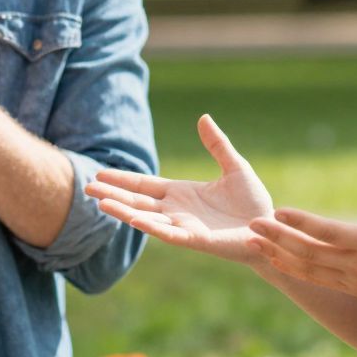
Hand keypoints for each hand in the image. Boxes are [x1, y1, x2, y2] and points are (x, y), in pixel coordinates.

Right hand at [86, 114, 272, 262]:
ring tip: (99, 201)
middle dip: (112, 193)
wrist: (270, 228)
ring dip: (122, 210)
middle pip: (136, 200)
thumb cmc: (254, 202)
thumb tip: (203, 118)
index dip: (122, 179)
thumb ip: (217, 145)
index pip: (143, 185)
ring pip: (145, 217)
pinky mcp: (195, 239)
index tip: (99, 173)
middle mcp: (176, 210)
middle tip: (86, 186)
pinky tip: (131, 218)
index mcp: (181, 193)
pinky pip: (167, 232)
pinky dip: (149, 226)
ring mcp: (183, 226)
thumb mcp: (235, 167)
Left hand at [247, 168, 356, 318]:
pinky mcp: (355, 288)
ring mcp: (355, 280)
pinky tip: (276, 260)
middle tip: (251, 224)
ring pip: (308, 269)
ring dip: (278, 254)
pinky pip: (317, 280)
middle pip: (309, 252)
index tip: (278, 211)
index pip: (330, 232)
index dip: (302, 222)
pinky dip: (294, 270)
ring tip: (253, 242)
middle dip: (278, 238)